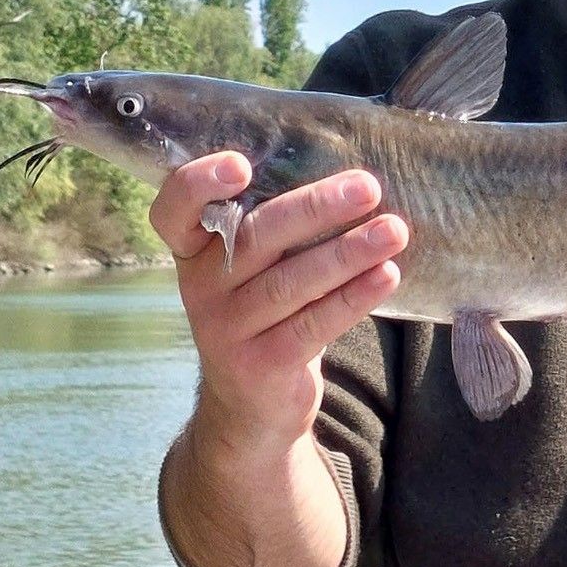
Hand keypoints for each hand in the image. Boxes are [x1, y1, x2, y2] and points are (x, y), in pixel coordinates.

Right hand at [149, 153, 406, 455]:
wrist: (251, 402)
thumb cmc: (263, 307)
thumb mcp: (252, 267)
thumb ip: (275, 224)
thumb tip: (351, 178)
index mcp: (193, 249)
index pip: (174, 210)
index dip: (198, 184)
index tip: (241, 164)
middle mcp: (201, 287)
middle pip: (255, 238)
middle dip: (315, 209)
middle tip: (366, 188)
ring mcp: (226, 329)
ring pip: (292, 283)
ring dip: (348, 253)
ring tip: (392, 231)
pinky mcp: (261, 365)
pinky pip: (313, 324)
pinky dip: (354, 298)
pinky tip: (387, 275)